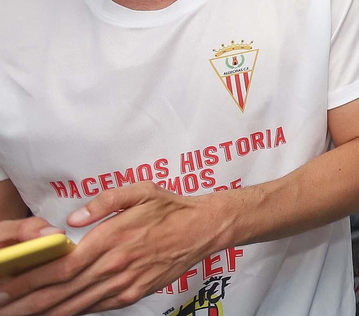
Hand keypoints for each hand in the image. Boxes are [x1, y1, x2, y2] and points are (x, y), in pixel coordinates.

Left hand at [0, 183, 227, 315]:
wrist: (204, 229)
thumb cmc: (170, 208)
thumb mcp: (140, 191)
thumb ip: (104, 200)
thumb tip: (72, 218)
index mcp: (112, 238)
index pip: (61, 265)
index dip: (31, 278)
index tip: (9, 284)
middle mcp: (115, 265)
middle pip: (62, 290)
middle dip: (29, 301)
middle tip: (5, 306)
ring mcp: (125, 284)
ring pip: (76, 304)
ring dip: (45, 311)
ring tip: (22, 314)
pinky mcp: (133, 294)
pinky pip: (96, 307)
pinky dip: (73, 312)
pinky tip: (55, 313)